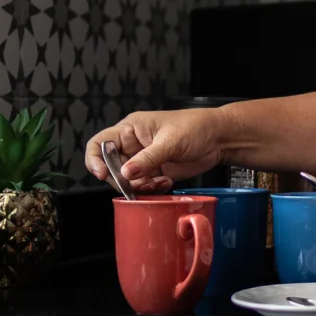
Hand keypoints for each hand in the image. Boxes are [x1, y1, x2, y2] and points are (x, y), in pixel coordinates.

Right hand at [85, 109, 226, 193]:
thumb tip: (126, 173)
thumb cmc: (196, 127)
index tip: (103, 174)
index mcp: (131, 129)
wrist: (220, 138)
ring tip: (157, 182)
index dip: (95, 160)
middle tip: (139, 181)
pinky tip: (166, 183)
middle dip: (123, 179)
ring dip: (139, 186)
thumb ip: (148, 158)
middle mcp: (134, 145)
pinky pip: (145, 186)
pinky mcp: (156, 172)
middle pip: (112, 168)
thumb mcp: (170, 141)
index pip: (100, 144)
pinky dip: (152, 189)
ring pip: (128, 180)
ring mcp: (145, 160)